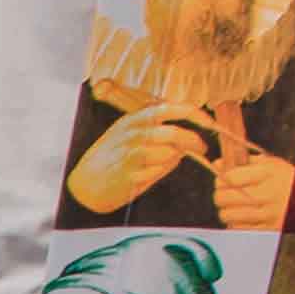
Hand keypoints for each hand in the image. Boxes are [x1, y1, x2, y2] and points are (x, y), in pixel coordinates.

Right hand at [64, 102, 214, 213]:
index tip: (210, 123)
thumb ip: (158, 133)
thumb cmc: (111, 159)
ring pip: (168, 153)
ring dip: (174, 158)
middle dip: (192, 141)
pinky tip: (149, 173)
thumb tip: (186, 138)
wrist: (84, 184)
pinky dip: (160, 172)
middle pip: (173, 133)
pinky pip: (158, 171)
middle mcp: (132, 133)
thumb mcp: (130, 135)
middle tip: (201, 148)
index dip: (195, 114)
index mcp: (134, 118)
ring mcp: (129, 153)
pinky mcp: (129, 173)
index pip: (172, 108)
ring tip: (165, 162)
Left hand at [209, 146, 294, 231]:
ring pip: (228, 215)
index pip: (230, 178)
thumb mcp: (270, 164)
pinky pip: (238, 228)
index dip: (221, 179)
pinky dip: (235, 223)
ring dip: (226, 210)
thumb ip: (244, 162)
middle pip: (225, 198)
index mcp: (268, 173)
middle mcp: (268, 194)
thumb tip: (217, 163)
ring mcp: (268, 214)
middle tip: (224, 194)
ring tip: (233, 206)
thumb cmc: (285, 179)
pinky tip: (243, 217)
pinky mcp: (267, 229)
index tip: (222, 180)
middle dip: (220, 195)